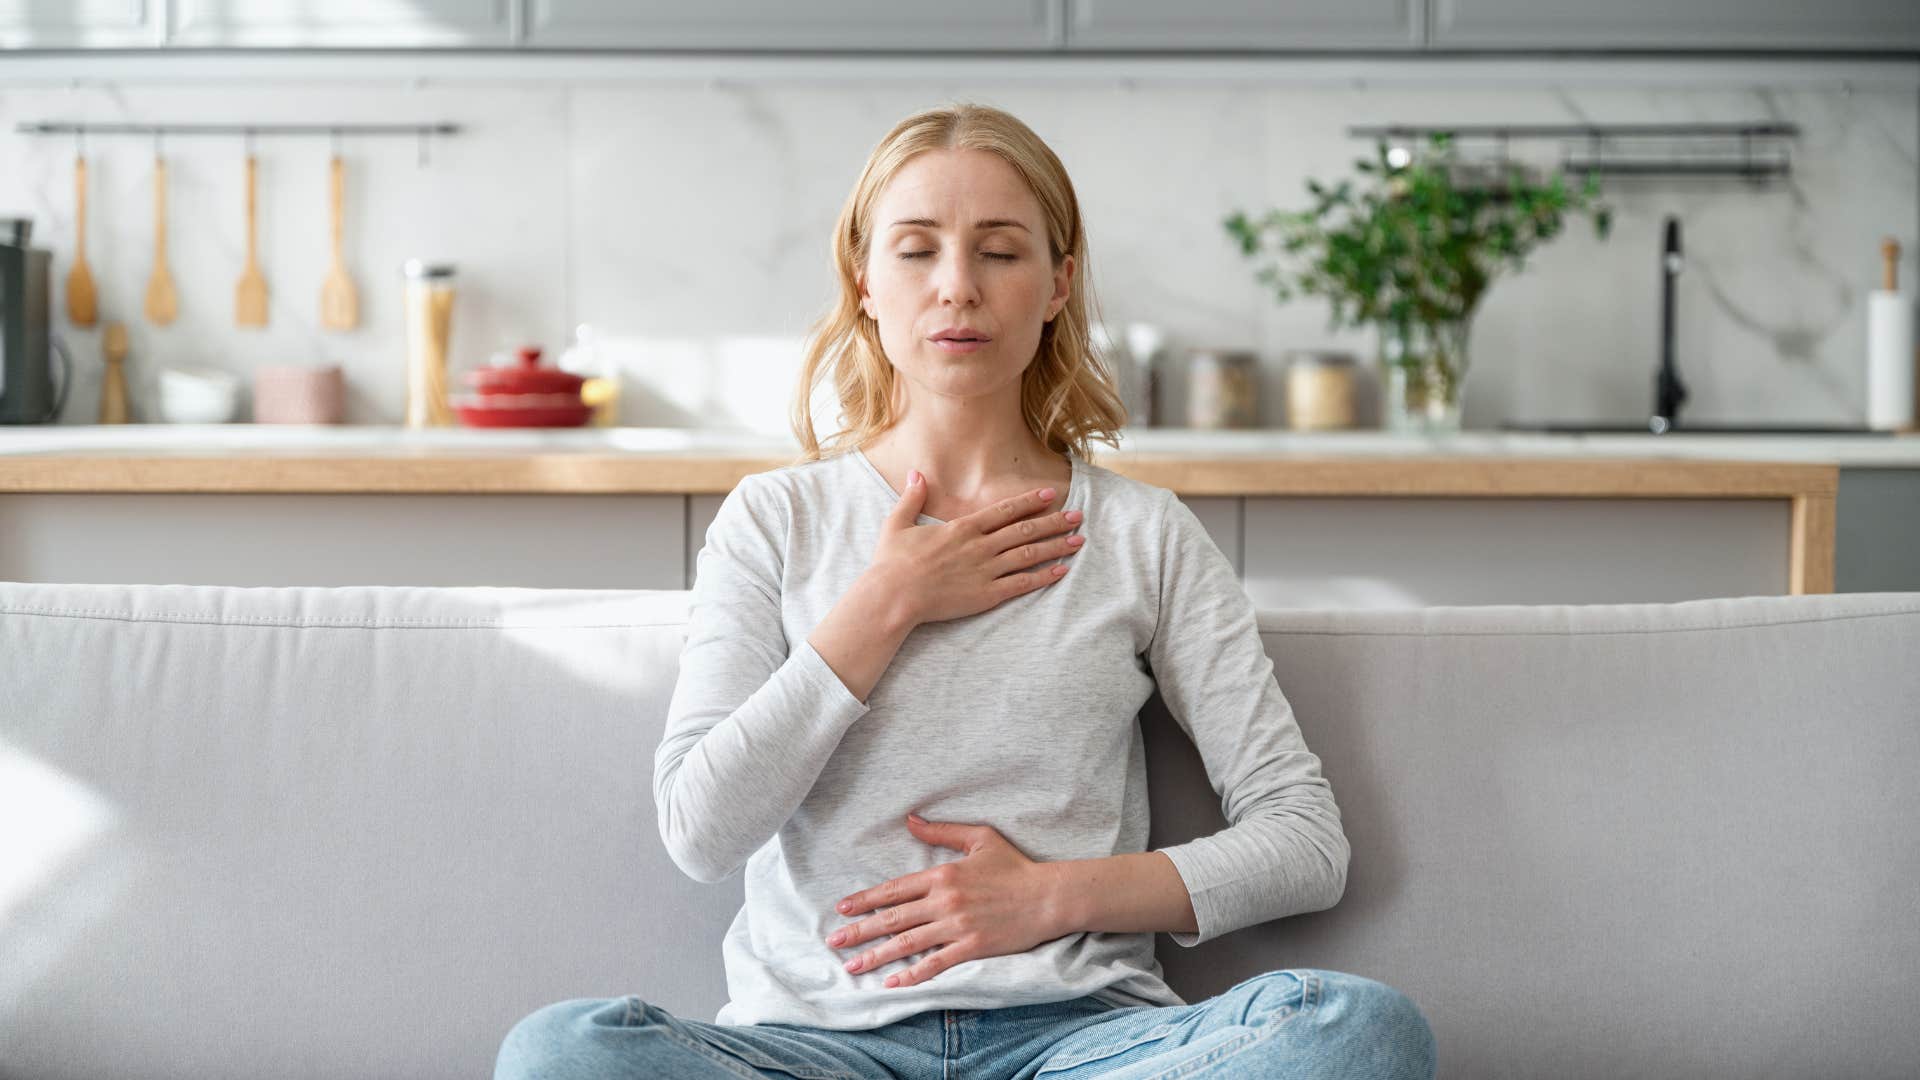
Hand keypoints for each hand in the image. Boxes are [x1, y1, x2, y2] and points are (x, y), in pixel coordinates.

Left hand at [825, 814, 1067, 988]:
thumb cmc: (1015, 866)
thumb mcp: (979, 838)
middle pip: (893, 918)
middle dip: (860, 931)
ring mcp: (957, 926)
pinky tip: (893, 983)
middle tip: (834, 942)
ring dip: (877, 956)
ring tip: (852, 966)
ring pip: (908, 943)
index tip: (843, 908)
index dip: (865, 899)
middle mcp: (944, 901)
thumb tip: (910, 819)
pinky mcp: (972, 947)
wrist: (1048, 896)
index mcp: (943, 874)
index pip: (895, 888)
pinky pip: (936, 964)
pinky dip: (913, 975)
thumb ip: (942, 831)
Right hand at [870, 471, 1084, 627]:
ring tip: (1078, 540)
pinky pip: (1022, 584)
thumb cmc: (892, 563)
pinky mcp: (986, 595)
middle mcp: (980, 546)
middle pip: (1025, 529)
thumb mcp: (897, 523)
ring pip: (1029, 554)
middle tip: (1078, 516)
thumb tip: (916, 473)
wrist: (893, 596)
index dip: (1030, 501)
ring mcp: (985, 571)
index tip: (1051, 494)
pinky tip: (1062, 570)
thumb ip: (912, 497)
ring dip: (1056, 546)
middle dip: (1054, 521)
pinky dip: (1044, 576)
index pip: (1005, 510)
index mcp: (963, 528)